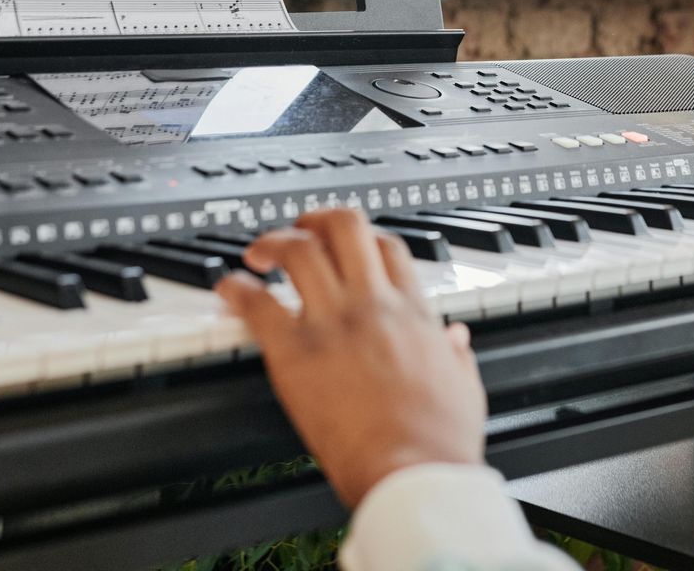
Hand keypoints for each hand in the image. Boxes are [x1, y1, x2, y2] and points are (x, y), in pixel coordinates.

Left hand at [216, 208, 486, 508]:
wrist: (413, 473)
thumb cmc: (439, 441)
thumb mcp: (464, 387)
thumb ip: (458, 355)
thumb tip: (457, 338)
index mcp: (413, 312)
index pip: (387, 246)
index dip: (363, 237)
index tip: (344, 245)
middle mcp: (372, 305)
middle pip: (344, 227)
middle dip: (316, 220)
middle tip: (299, 231)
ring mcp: (333, 324)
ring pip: (299, 251)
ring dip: (274, 243)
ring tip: (259, 253)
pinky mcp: (295, 353)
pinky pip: (258, 304)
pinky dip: (238, 290)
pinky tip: (229, 289)